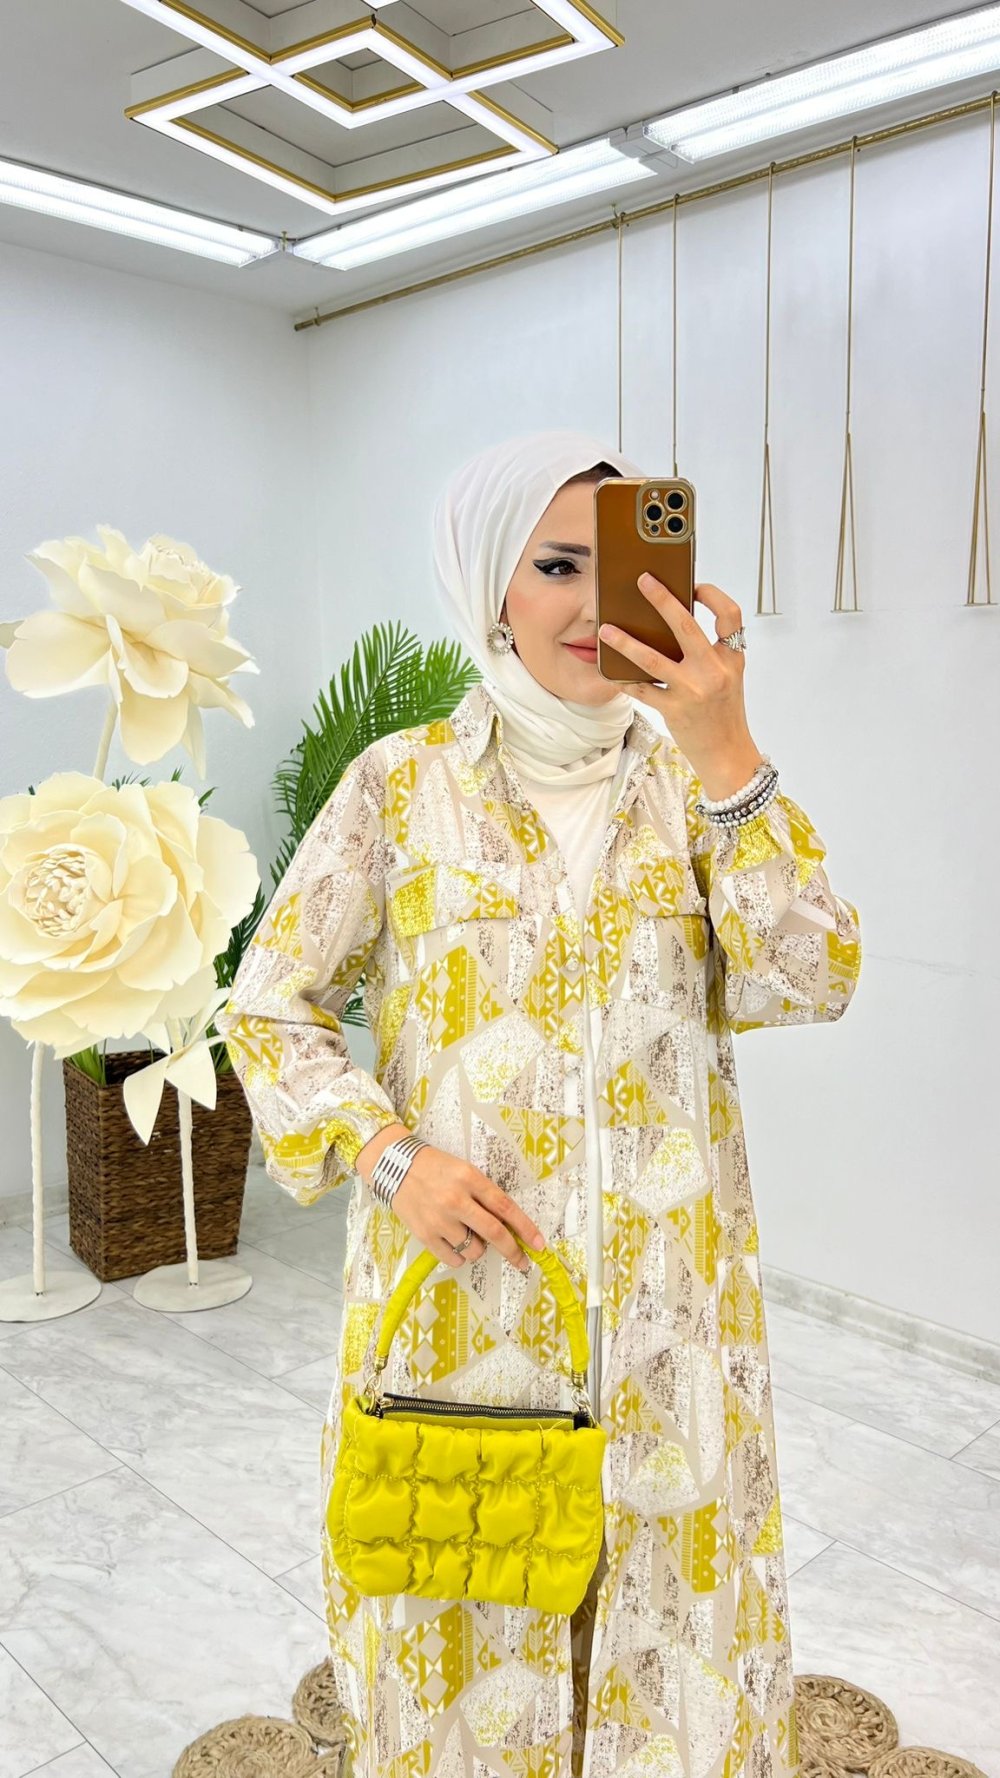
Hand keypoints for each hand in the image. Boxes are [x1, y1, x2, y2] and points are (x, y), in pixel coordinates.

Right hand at [357, 1124, 544, 1272]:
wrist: (396, 1167)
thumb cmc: (436, 1168)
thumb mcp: (464, 1171)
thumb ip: (484, 1195)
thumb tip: (508, 1226)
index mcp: (470, 1178)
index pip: (505, 1206)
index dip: (525, 1227)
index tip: (539, 1243)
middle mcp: (456, 1199)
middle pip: (494, 1233)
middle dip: (514, 1251)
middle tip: (523, 1262)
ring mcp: (439, 1219)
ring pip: (474, 1250)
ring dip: (478, 1248)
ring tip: (466, 1233)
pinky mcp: (425, 1235)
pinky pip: (454, 1259)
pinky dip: (460, 1256)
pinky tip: (454, 1243)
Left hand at [598, 577, 765, 797]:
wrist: (728, 755)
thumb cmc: (724, 714)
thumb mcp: (728, 678)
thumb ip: (710, 653)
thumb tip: (673, 624)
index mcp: (731, 659)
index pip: (731, 615)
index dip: (713, 595)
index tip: (694, 586)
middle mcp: (714, 671)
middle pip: (686, 626)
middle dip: (662, 599)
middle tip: (642, 581)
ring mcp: (693, 691)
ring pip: (652, 658)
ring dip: (626, 642)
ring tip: (606, 630)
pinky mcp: (674, 710)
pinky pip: (642, 690)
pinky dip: (624, 679)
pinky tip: (610, 671)